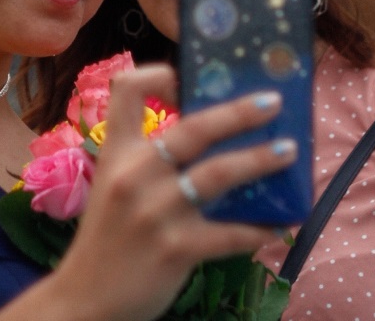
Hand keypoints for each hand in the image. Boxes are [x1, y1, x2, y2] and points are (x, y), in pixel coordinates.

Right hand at [50, 64, 295, 320]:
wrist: (84, 298)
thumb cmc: (106, 239)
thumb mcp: (112, 188)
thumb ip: (146, 163)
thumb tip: (210, 140)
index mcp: (116, 153)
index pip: (126, 90)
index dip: (159, 75)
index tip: (188, 79)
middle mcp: (134, 175)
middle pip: (193, 128)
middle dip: (239, 112)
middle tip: (273, 102)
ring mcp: (155, 212)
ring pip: (219, 173)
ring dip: (260, 160)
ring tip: (289, 152)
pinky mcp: (176, 249)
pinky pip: (230, 233)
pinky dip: (260, 229)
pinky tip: (280, 225)